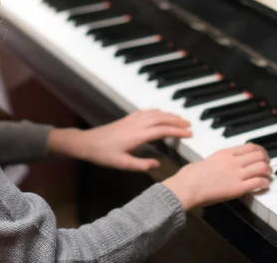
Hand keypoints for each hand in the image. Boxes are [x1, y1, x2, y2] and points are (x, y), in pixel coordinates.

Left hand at [47, 109, 191, 170]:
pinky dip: (157, 112)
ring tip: (180, 119)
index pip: (162, 131)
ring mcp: (131, 120)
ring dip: (169, 115)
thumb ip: (141, 165)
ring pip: (155, 113)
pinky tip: (161, 114)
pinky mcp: (127, 119)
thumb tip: (157, 164)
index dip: (177, 132)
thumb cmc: (103, 155)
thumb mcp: (122, 164)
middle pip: (161, 119)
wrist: (87, 143)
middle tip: (190, 125)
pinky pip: (146, 112)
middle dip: (177, 121)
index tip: (189, 134)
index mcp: (137, 136)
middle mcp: (136, 125)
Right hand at [162, 143, 270, 210]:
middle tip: (267, 167)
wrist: (187, 187)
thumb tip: (221, 165)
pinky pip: (258, 182)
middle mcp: (233, 161)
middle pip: (260, 155)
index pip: (250, 146)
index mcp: (225, 153)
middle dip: (267, 161)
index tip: (262, 156)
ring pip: (262, 167)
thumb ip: (219, 161)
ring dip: (268, 172)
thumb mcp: (206, 161)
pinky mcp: (237, 188)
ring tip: (267, 176)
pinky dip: (265, 183)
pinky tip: (264, 186)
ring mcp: (236, 174)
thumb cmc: (190, 175)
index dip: (260, 151)